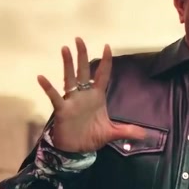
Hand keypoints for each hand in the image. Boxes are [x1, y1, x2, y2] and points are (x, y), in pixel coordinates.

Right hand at [36, 37, 148, 152]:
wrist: (76, 150)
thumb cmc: (91, 137)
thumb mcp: (112, 134)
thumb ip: (128, 131)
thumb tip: (146, 135)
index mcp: (97, 97)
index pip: (102, 75)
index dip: (106, 62)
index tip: (107, 46)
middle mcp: (84, 95)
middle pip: (83, 71)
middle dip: (82, 55)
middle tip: (79, 39)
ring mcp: (72, 101)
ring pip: (69, 78)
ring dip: (67, 64)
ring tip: (65, 49)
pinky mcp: (62, 110)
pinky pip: (55, 97)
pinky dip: (48, 88)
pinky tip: (42, 78)